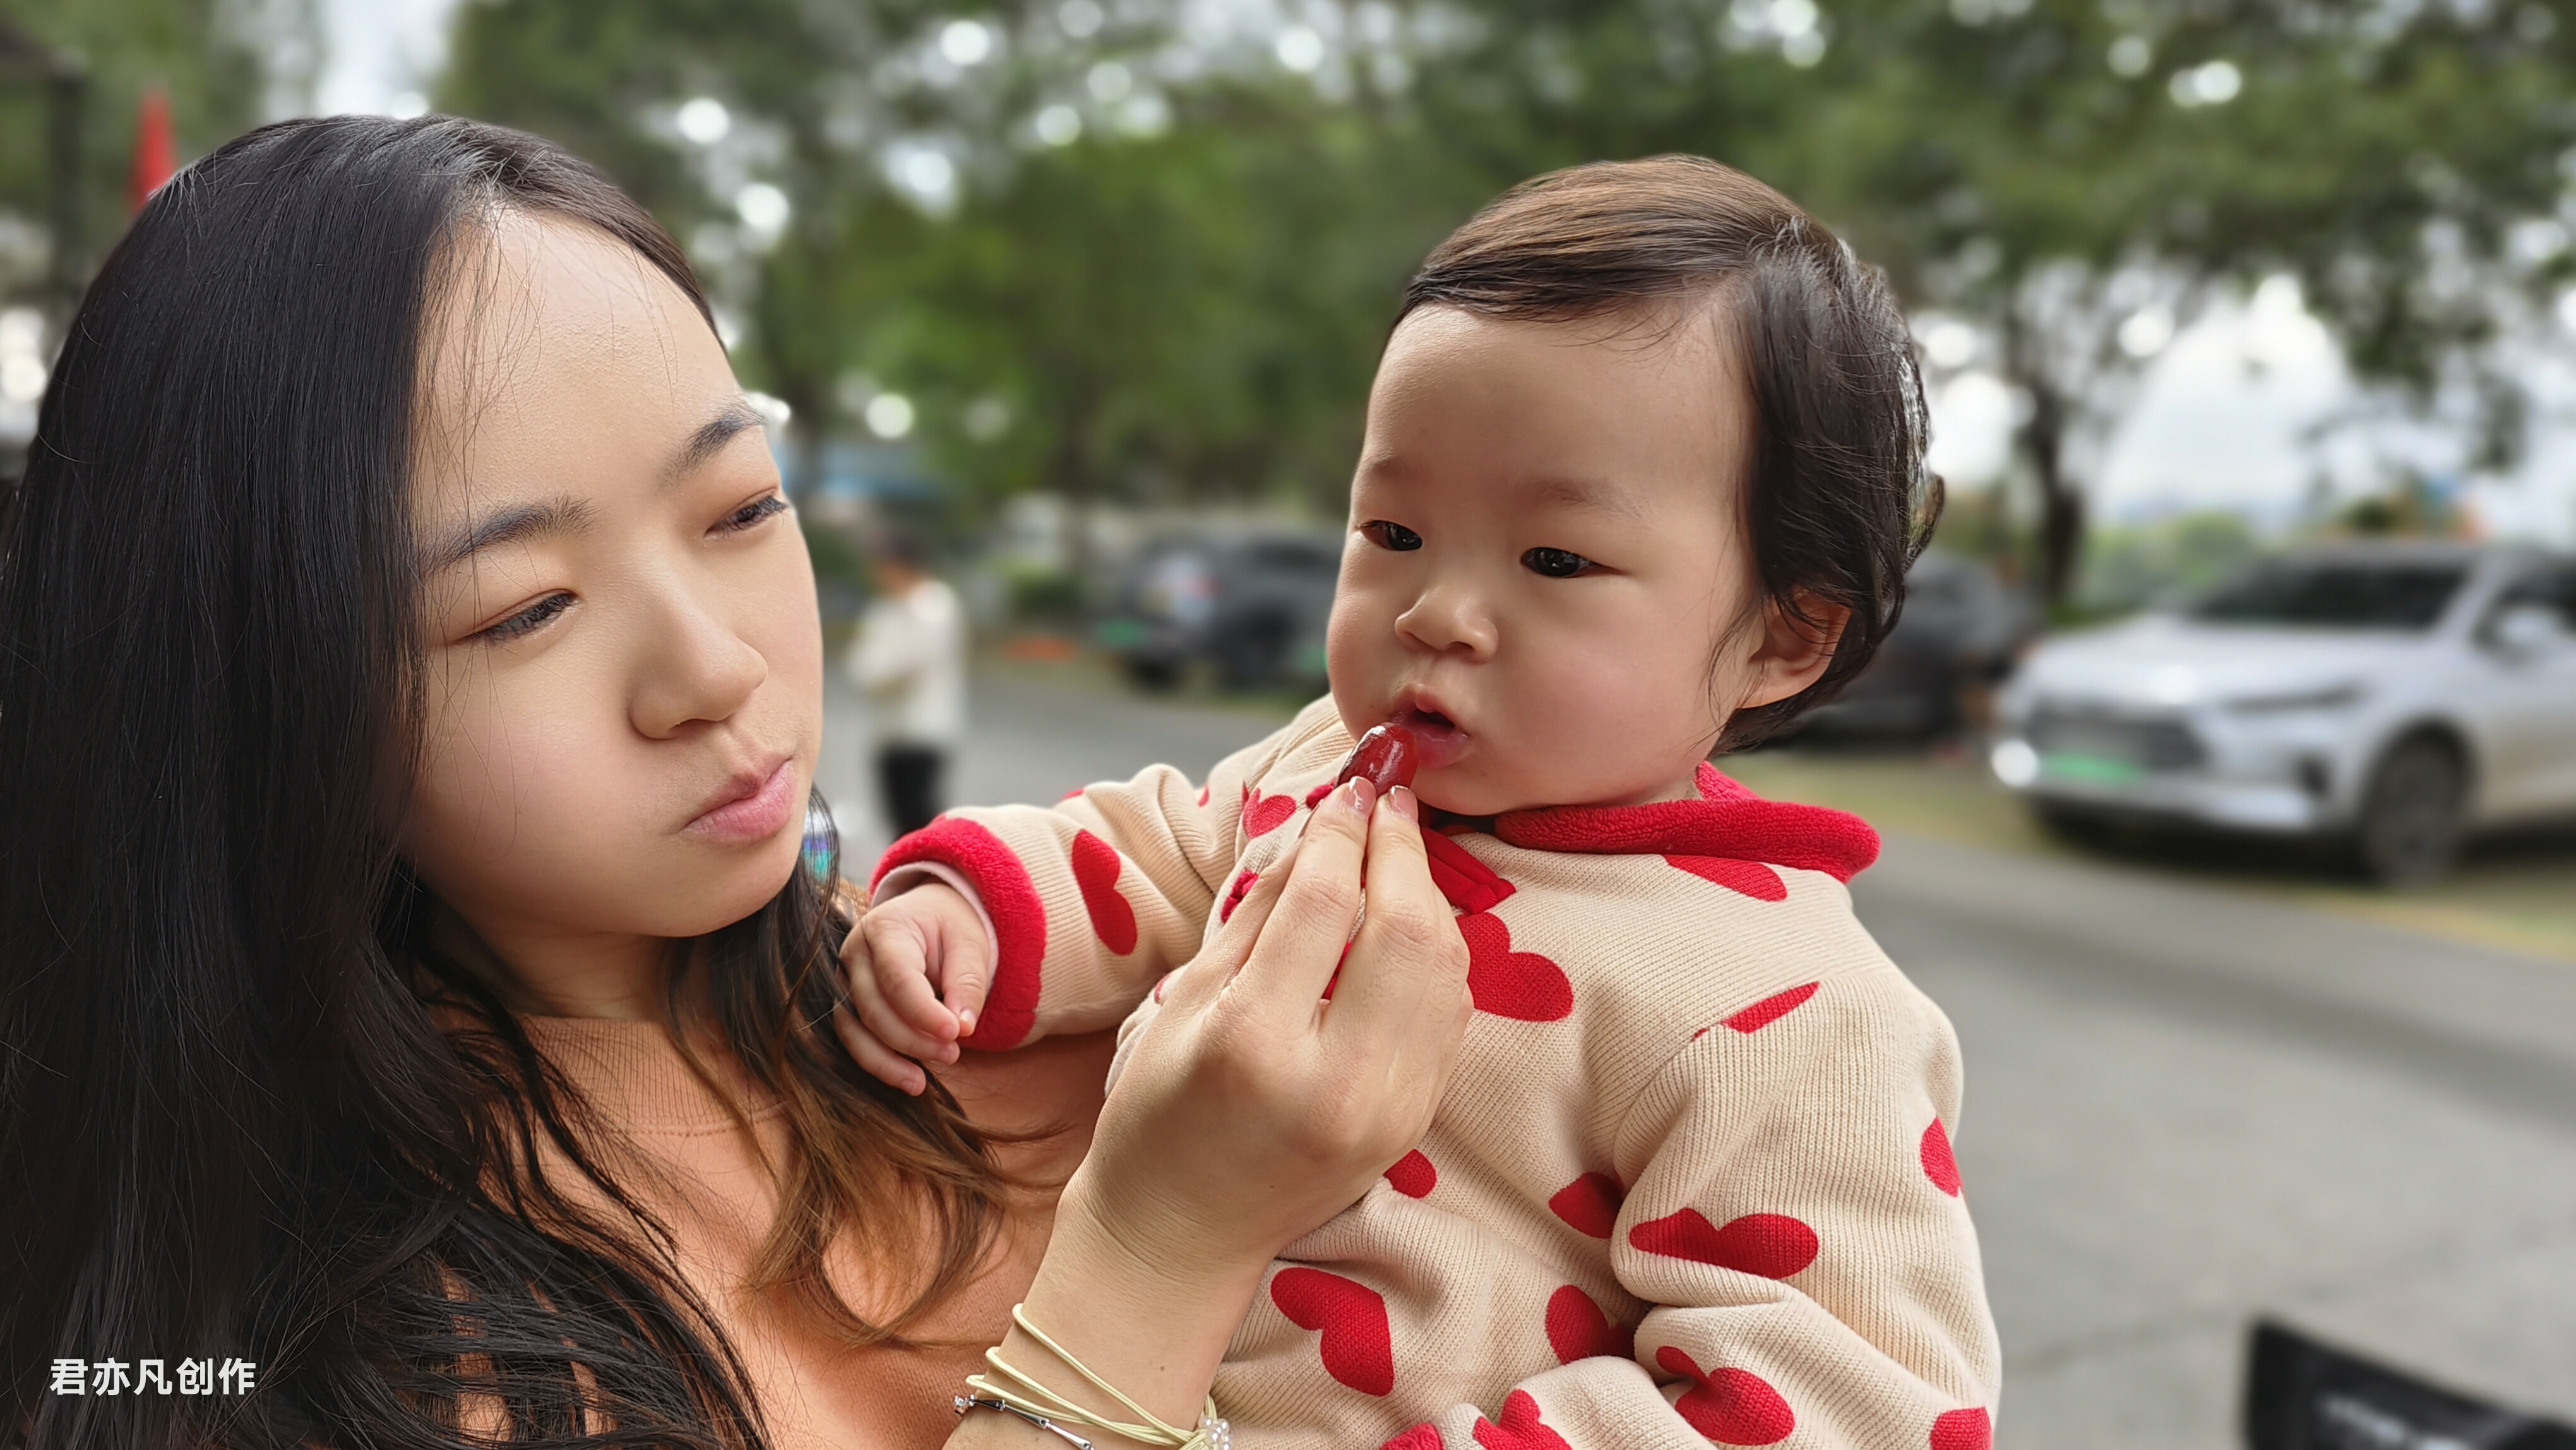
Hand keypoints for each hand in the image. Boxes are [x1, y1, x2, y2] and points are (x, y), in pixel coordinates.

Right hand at [835, 881, 993, 1094]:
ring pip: (855, 1030)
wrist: (927, 918)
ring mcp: (843, 979)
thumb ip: (968, 983)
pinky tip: (909, 1079)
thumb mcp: (970, 945)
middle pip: (874, 1008)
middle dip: (913, 1040)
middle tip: (953, 1053)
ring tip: (923, 1081)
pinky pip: (852, 1040)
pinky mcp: (844, 1003)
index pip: (898, 978)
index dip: (924, 1012)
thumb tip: (964, 1028)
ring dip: (889, 1060)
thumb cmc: (949, 929)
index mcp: (885, 927)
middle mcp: (854, 953)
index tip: (956, 1034)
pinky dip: (878, 1063)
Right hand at [949, 778, 1470, 1446]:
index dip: (1342, 830)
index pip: (1325, 904)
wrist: (1183, 1234)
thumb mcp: (1186, 1000)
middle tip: (1386, 798)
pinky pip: (1449, 1014)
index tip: (1348, 786)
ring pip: (1444, 968)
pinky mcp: (1414, 1123)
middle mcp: (1337, 1081)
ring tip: (1396, 850)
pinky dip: (1437, 953)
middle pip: (1406, 930)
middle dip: (1401, 849)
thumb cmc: (1160, 1111)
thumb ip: (1260, 913)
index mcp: (1256, 1044)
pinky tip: (1409, 919)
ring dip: (1428, 895)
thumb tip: (1319, 829)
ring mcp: (1389, 1110)